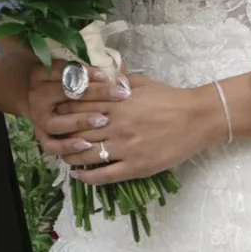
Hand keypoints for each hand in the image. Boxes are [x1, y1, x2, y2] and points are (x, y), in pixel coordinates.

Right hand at [24, 57, 127, 159]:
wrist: (38, 99)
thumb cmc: (62, 82)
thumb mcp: (70, 70)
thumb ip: (90, 71)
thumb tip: (118, 72)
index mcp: (41, 75)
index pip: (65, 71)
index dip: (86, 73)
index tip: (106, 75)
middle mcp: (37, 97)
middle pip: (66, 94)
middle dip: (94, 93)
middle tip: (118, 94)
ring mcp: (38, 120)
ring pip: (58, 123)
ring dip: (81, 121)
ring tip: (103, 120)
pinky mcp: (41, 137)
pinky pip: (51, 146)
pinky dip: (67, 146)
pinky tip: (86, 145)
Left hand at [39, 71, 218, 185]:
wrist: (197, 118)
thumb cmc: (170, 98)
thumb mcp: (141, 82)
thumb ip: (118, 80)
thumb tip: (100, 73)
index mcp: (117, 103)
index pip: (80, 107)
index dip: (63, 111)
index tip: (53, 114)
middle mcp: (117, 125)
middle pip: (78, 132)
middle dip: (63, 135)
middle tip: (52, 138)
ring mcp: (126, 147)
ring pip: (87, 155)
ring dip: (70, 157)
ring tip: (63, 157)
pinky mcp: (136, 166)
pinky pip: (105, 175)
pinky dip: (88, 177)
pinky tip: (78, 176)